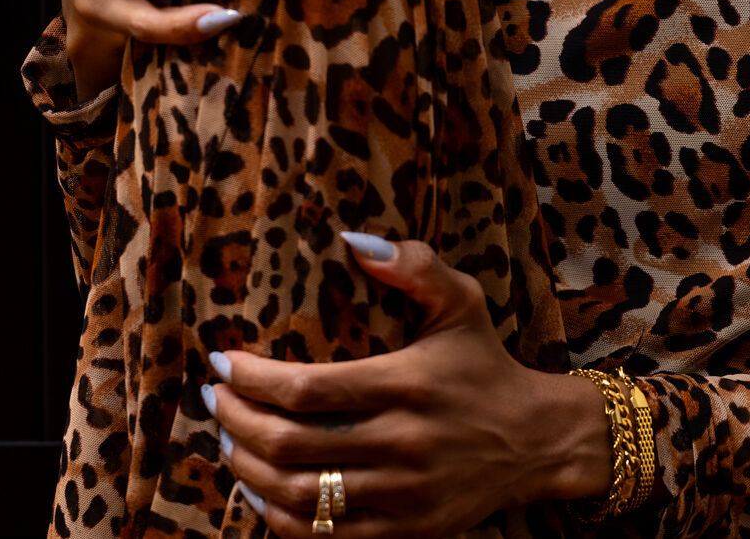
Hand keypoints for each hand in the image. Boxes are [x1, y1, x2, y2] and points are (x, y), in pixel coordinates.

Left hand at [205, 238, 611, 538]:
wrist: (536, 440)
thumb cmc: (484, 363)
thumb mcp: (461, 301)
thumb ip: (414, 265)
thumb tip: (352, 240)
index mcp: (405, 384)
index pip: (307, 389)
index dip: (253, 378)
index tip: (222, 359)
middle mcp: (401, 443)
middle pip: (292, 444)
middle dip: (237, 420)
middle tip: (214, 396)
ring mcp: (402, 495)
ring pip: (300, 495)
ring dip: (248, 468)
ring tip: (228, 438)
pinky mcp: (407, 532)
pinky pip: (326, 537)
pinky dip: (281, 517)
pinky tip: (259, 490)